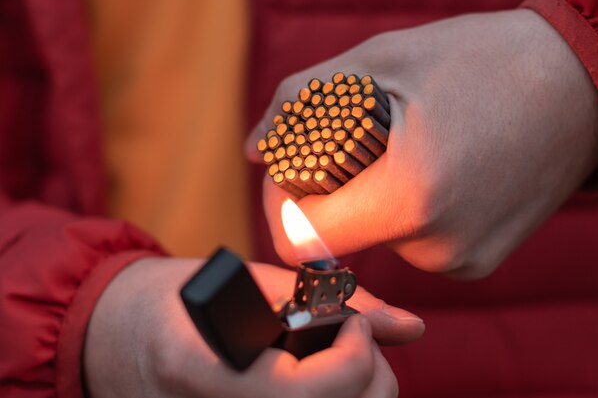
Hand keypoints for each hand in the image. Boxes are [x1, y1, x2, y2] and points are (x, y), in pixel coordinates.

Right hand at [84, 258, 423, 397]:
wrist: (115, 336)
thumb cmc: (176, 297)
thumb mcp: (250, 281)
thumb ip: (331, 300)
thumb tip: (412, 327)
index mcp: (204, 372)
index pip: (307, 395)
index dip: (353, 357)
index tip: (353, 323)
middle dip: (371, 382)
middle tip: (359, 343)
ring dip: (359, 396)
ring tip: (343, 362)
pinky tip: (327, 382)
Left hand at [247, 9, 597, 277]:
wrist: (578, 86)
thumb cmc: (480, 61)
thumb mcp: (378, 62)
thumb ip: (299, 104)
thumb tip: (255, 150)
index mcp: (408, 196)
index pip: (301, 235)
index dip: (281, 203)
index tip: (290, 170)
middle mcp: (436, 245)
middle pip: (339, 238)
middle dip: (328, 195)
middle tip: (351, 142)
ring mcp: (461, 261)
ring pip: (377, 240)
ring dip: (371, 199)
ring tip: (405, 147)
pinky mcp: (478, 262)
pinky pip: (414, 244)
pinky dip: (406, 211)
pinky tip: (433, 169)